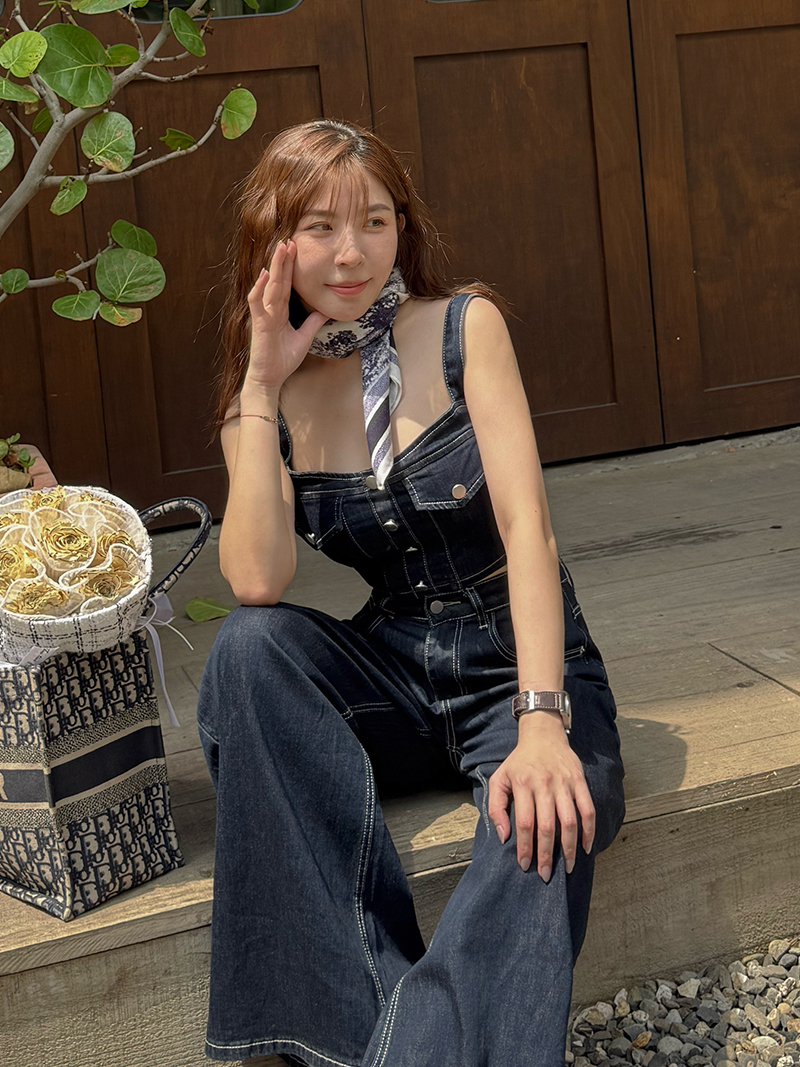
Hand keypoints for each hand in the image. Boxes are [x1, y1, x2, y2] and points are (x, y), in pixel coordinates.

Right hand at [244, 240, 327, 390]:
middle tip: (290, 240)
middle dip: (283, 260)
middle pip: (278, 280)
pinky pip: (257, 303)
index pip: (286, 284)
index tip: (296, 248)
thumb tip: (326, 310)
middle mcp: (270, 309)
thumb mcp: (304, 337)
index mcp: (279, 311)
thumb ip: (313, 322)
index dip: (290, 267)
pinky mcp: (259, 325)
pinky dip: (259, 289)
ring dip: (274, 267)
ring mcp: (263, 315)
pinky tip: (264, 275)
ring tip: (280, 249)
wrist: (270, 378)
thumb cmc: (283, 359)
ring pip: (269, 286)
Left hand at [487, 711, 594, 879]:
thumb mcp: (499, 779)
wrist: (542, 735)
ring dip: (570, 848)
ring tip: (568, 867)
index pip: (525, 823)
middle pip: (547, 826)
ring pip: (570, 821)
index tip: (525, 866)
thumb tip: (504, 836)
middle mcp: (544, 784)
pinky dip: (589, 831)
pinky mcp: (579, 781)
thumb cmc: (518, 762)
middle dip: (547, 854)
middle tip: (546, 875)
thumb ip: (496, 807)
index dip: (525, 847)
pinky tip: (586, 848)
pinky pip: (588, 809)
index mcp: (522, 784)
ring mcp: (564, 783)